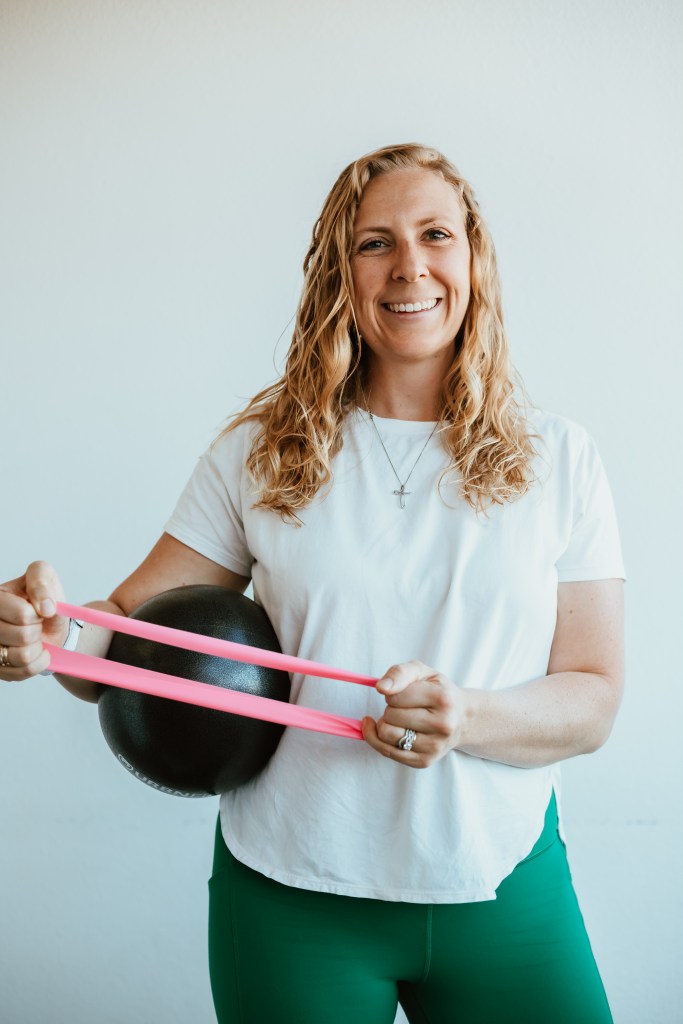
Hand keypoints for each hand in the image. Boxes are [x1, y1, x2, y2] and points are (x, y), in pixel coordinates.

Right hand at [0, 562, 67, 679]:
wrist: (49, 625)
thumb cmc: (42, 599)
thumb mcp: (44, 576)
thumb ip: (41, 582)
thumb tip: (46, 607)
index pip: (22, 614)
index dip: (38, 614)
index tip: (37, 610)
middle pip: (23, 636)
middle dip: (38, 630)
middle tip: (36, 625)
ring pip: (22, 656)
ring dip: (38, 647)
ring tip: (34, 638)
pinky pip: (23, 671)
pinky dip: (39, 663)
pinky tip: (37, 652)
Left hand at [362, 659, 465, 767]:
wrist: (462, 719)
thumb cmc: (438, 692)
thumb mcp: (422, 672)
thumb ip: (400, 673)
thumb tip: (382, 687)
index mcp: (443, 698)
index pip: (394, 696)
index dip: (392, 692)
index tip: (403, 692)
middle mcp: (442, 724)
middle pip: (390, 715)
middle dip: (390, 708)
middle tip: (405, 707)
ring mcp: (435, 746)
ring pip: (386, 734)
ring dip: (386, 724)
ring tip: (401, 719)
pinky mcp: (425, 761)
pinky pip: (387, 752)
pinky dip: (381, 740)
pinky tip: (391, 730)